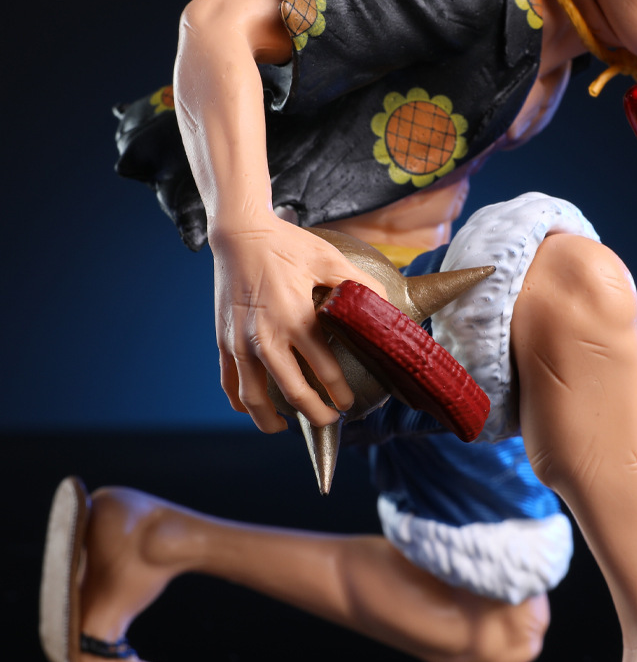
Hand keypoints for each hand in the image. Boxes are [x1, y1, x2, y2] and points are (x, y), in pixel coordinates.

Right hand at [211, 215, 385, 432]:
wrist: (239, 234)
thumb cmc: (286, 246)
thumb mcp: (329, 259)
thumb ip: (359, 285)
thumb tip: (386, 308)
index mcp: (296, 319)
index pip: (325, 371)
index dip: (339, 394)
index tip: (347, 404)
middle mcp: (266, 337)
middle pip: (294, 394)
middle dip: (316, 415)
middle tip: (330, 420)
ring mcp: (241, 342)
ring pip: (255, 399)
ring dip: (273, 420)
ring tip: (287, 427)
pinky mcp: (223, 341)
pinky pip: (230, 383)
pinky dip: (242, 403)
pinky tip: (256, 409)